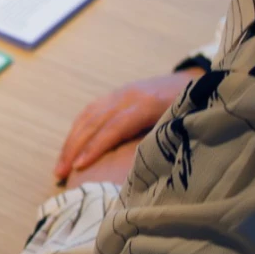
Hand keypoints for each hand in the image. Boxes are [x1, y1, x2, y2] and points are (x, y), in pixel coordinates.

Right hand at [54, 69, 203, 180]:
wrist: (195, 80)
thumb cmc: (192, 110)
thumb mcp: (182, 125)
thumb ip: (161, 142)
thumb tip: (142, 169)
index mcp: (147, 104)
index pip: (114, 127)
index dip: (95, 147)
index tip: (80, 167)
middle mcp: (128, 96)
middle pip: (93, 122)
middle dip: (74, 148)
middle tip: (60, 173)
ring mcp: (118, 94)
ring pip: (86, 117)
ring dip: (70, 142)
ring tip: (59, 166)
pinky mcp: (114, 95)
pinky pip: (88, 113)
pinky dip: (76, 132)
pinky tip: (69, 149)